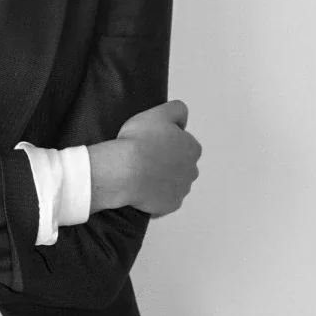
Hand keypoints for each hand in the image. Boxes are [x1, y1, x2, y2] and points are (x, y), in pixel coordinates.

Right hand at [115, 100, 201, 215]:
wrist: (124, 171)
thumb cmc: (140, 140)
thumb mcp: (158, 113)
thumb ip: (177, 109)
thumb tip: (183, 120)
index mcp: (192, 148)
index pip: (185, 143)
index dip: (167, 141)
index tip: (152, 141)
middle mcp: (192, 170)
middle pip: (181, 164)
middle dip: (168, 161)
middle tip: (145, 156)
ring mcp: (181, 190)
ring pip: (174, 183)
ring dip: (162, 178)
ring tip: (140, 172)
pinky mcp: (170, 206)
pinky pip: (164, 199)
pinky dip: (155, 195)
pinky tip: (141, 188)